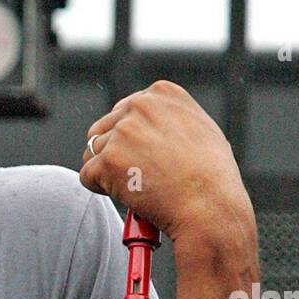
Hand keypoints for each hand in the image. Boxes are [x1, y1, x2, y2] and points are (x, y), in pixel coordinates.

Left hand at [80, 79, 254, 246]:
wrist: (210, 205)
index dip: (128, 138)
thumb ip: (168, 119)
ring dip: (106, 172)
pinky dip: (100, 189)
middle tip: (136, 175)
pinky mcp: (108, 160)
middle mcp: (140, 106)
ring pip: (93, 152)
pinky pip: (87, 175)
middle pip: (103, 129)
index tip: (142, 156)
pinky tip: (125, 195)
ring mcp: (122, 132)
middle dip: (113, 153)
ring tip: (135, 186)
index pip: (123, 110)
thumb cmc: (211, 176)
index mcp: (161, 93)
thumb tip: (148, 126)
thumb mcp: (199, 128)